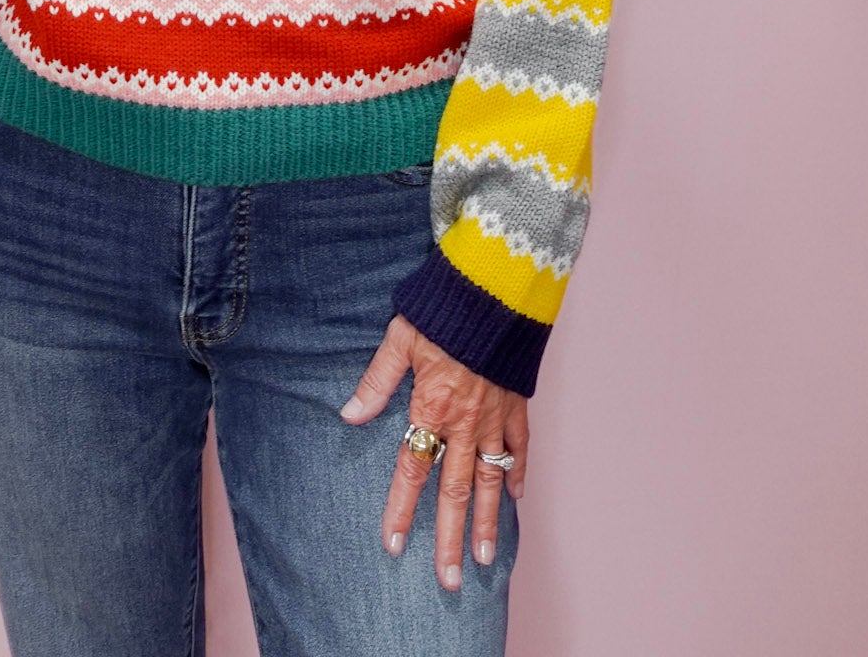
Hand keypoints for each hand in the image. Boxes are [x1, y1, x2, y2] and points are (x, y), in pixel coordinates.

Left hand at [339, 312, 527, 588]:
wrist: (495, 288)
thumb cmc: (442, 310)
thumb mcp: (400, 339)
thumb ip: (376, 381)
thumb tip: (348, 414)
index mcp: (432, 407)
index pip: (412, 469)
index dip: (401, 508)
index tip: (392, 544)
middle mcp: (465, 422)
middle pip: (454, 491)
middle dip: (448, 538)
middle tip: (446, 579)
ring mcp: (495, 417)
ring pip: (490, 480)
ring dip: (486, 522)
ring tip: (481, 559)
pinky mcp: (517, 404)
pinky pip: (518, 447)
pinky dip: (517, 473)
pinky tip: (515, 499)